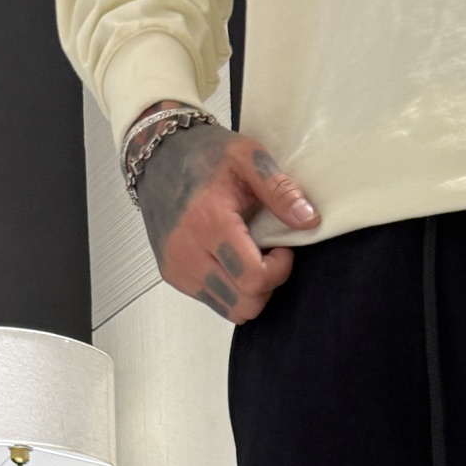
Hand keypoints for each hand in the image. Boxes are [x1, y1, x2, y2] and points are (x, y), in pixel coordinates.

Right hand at [128, 103, 319, 322]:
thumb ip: (279, 189)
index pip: (255, 278)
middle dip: (267, 285)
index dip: (279, 270)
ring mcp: (178, 266)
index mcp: (209, 221)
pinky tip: (230, 261)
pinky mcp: (172, 275)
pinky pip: (214, 303)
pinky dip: (230, 290)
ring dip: (250, 292)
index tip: (282, 248)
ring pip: (232, 310)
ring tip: (249, 258)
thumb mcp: (247, 156)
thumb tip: (309, 220)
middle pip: (246, 303)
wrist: (156, 155)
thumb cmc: (204, 155)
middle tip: (268, 255)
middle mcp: (188, 250)